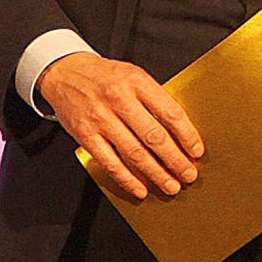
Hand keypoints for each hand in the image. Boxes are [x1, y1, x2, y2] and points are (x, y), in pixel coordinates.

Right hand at [39, 52, 204, 199]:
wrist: (65, 73)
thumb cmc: (103, 76)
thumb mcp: (132, 75)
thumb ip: (153, 98)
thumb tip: (179, 130)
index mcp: (136, 81)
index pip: (169, 112)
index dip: (187, 135)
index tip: (196, 150)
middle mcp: (118, 99)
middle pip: (154, 136)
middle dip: (175, 160)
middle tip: (188, 173)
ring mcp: (101, 118)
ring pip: (134, 153)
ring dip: (156, 173)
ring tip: (170, 185)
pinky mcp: (86, 135)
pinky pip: (110, 162)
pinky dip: (127, 179)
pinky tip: (140, 188)